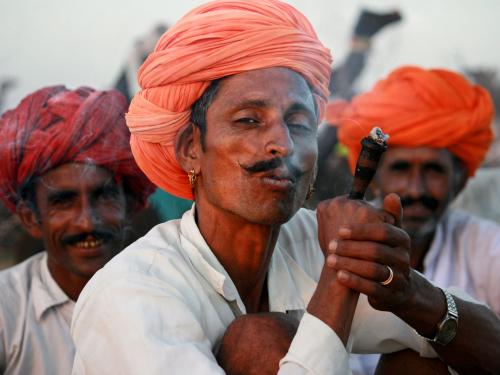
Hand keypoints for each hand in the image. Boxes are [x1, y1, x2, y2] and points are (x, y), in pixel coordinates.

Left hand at [324, 194, 414, 310]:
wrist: (398, 288)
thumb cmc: (386, 254)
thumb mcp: (389, 235)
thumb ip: (386, 215)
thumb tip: (392, 195)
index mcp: (402, 239)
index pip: (382, 231)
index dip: (361, 230)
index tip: (340, 230)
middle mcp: (404, 258)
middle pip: (376, 251)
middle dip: (350, 248)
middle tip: (331, 246)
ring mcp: (399, 278)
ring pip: (373, 270)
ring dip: (349, 264)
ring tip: (330, 260)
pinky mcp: (391, 295)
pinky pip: (372, 289)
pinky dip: (355, 281)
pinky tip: (339, 275)